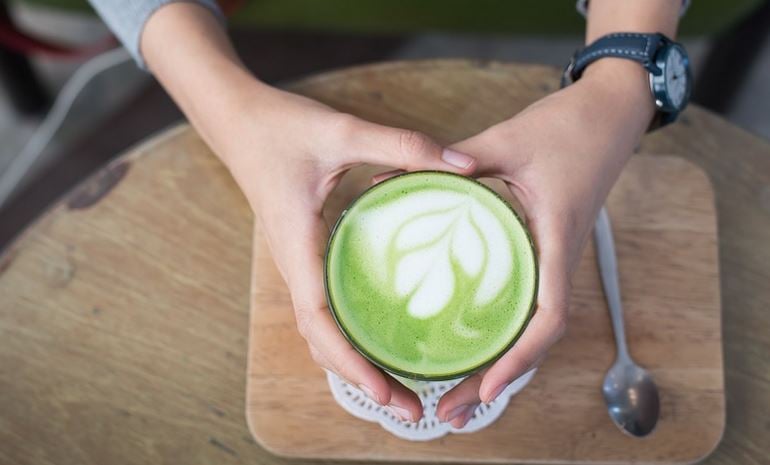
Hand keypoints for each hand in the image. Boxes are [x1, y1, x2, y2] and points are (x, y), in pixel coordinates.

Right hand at [221, 85, 476, 421]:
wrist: (236, 121)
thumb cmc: (281, 127)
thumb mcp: (343, 131)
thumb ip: (402, 146)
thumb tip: (464, 167)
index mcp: (298, 246)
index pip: (319, 321)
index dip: (351, 362)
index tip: (388, 393)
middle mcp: (295, 265)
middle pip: (322, 341)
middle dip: (361, 380)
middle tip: (411, 409)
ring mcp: (299, 263)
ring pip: (321, 331)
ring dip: (354, 364)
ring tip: (399, 390)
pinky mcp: (306, 255)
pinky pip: (324, 308)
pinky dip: (347, 337)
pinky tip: (378, 339)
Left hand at [430, 60, 654, 427]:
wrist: (612, 113)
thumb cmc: (569, 125)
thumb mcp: (508, 140)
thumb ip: (456, 159)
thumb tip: (394, 180)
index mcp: (555, 237)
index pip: (548, 316)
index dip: (519, 358)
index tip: (485, 391)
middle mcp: (559, 258)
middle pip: (535, 340)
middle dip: (495, 381)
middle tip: (449, 414)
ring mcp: (555, 257)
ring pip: (531, 328)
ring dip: (498, 365)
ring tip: (455, 396)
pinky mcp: (547, 249)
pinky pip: (528, 301)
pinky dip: (503, 333)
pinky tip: (473, 342)